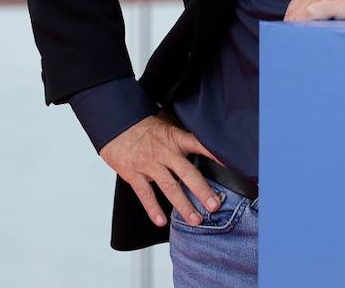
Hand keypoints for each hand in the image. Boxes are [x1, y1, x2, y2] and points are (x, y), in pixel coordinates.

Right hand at [98, 113, 220, 227]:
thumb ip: (181, 137)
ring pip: (169, 187)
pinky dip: (153, 209)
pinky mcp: (133, 173)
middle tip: (214, 205)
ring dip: (183, 206)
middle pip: (187, 173)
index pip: (199, 145)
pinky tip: (161, 221)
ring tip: (195, 220)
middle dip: (202, 191)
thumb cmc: (142, 124)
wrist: (115, 122)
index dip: (214, 155)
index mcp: (175, 138)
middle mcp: (165, 152)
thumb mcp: (166, 123)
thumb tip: (201, 143)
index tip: (229, 166)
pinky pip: (145, 194)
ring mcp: (149, 164)